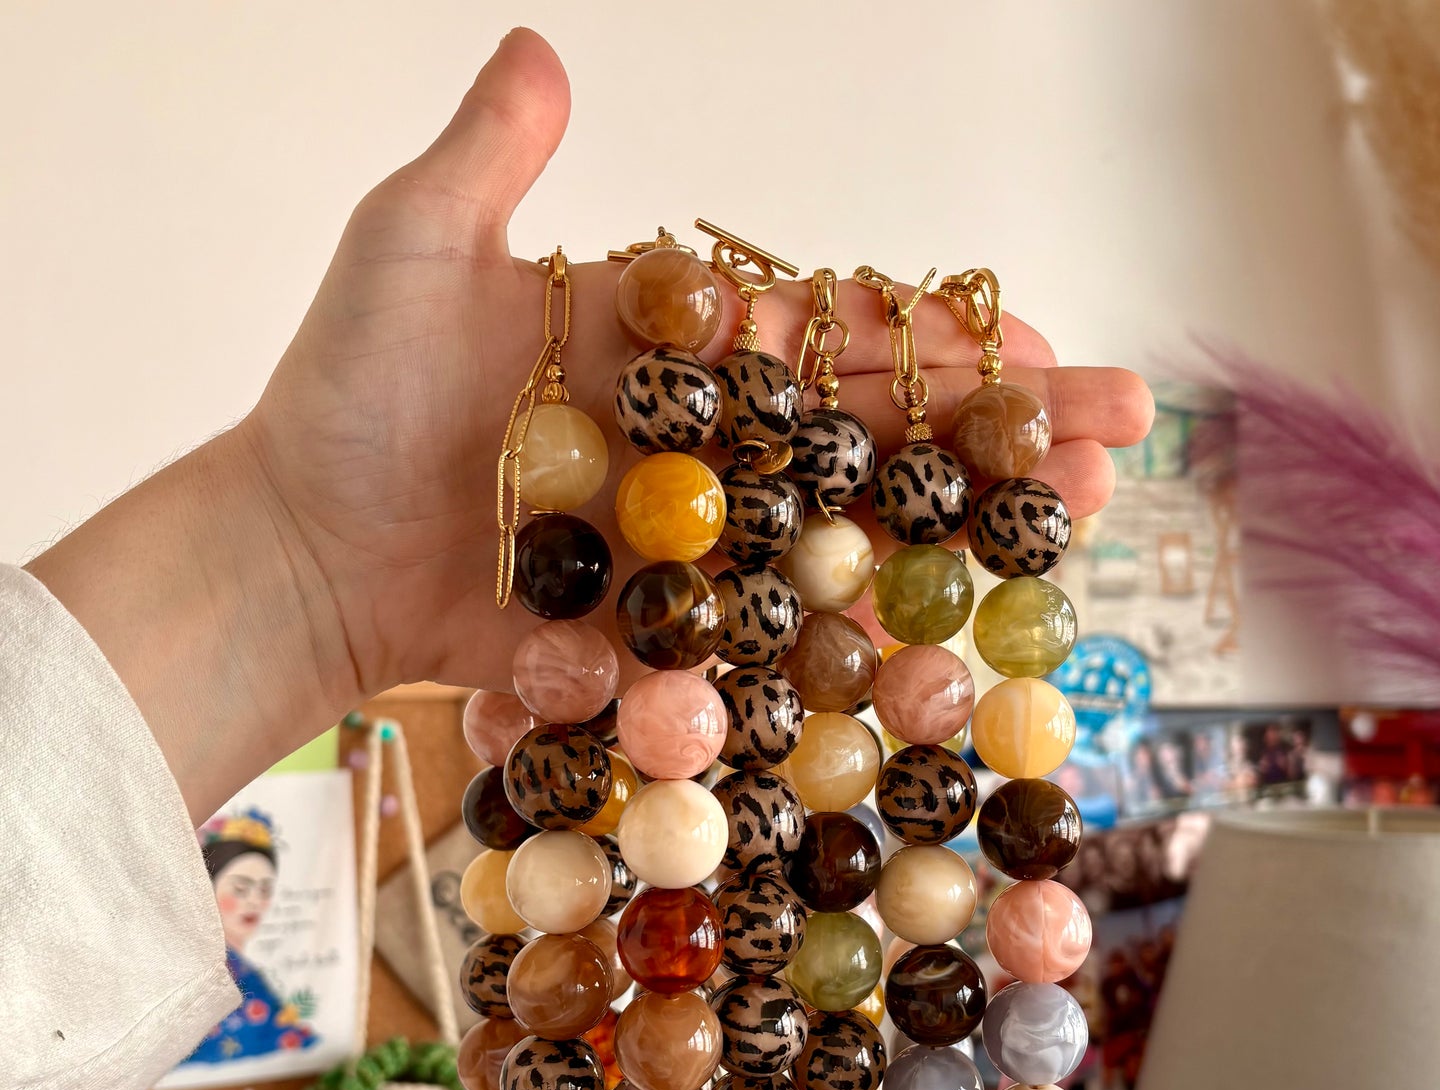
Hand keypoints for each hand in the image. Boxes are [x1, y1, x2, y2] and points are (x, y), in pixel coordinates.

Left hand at [248, 28, 1150, 697]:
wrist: (298, 551)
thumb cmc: (344, 398)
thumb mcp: (412, 255)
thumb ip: (486, 169)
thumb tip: (539, 51)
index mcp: (673, 346)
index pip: (830, 336)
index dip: (938, 347)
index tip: (1045, 348)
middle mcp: (703, 447)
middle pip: (869, 443)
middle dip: (994, 445)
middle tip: (1114, 450)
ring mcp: (691, 548)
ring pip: (844, 541)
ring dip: (959, 544)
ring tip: (1073, 540)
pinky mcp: (662, 632)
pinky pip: (766, 640)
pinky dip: (852, 645)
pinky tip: (951, 652)